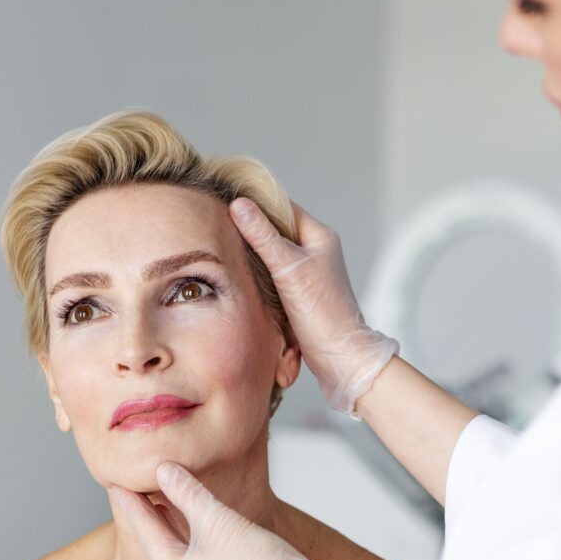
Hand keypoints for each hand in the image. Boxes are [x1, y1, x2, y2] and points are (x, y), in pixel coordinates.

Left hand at [111, 462, 375, 559]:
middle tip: (136, 483)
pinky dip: (193, 533)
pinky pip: (198, 555)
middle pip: (160, 540)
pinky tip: (197, 517)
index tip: (117, 480)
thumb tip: (166, 469)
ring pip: (180, 547)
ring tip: (164, 493)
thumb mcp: (216, 520)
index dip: (132, 501)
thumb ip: (188, 493)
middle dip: (151, 510)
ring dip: (174, 520)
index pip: (146, 529)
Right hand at [230, 198, 398, 414]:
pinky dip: (259, 279)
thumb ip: (263, 236)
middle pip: (276, 232)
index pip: (283, 207)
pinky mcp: (300, 296)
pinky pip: (273, 278)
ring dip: (253, 258)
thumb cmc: (323, 313)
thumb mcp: (289, 269)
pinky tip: (241, 279)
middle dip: (251, 232)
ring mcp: (308, 275)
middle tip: (219, 228)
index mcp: (319, 237)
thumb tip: (240, 204)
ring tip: (225, 253)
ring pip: (272, 257)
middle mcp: (315, 252)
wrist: (341, 358)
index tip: (226, 201)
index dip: (256, 203)